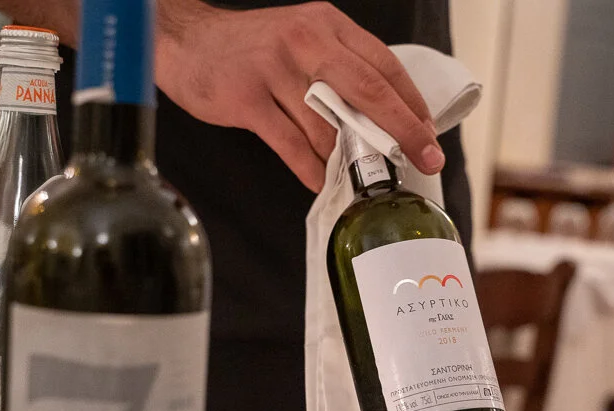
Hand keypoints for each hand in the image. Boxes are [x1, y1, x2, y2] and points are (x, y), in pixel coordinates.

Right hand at [156, 0, 443, 192]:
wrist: (184, 40)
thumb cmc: (251, 48)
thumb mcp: (303, 40)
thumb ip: (339, 70)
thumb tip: (381, 121)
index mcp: (327, 25)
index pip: (383, 65)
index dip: (411, 104)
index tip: (429, 135)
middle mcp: (306, 41)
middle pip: (369, 91)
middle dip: (403, 130)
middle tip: (425, 159)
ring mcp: (275, 69)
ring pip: (327, 125)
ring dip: (348, 158)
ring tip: (362, 179)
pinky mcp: (247, 98)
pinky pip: (291, 144)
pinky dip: (311, 169)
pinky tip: (321, 182)